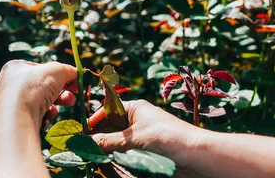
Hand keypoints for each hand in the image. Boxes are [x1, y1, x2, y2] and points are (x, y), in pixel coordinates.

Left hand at [0, 60, 76, 125]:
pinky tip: (44, 119)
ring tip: (54, 112)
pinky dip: (41, 118)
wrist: (16, 119)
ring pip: (37, 103)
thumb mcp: (56, 71)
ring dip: (51, 107)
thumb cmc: (34, 88)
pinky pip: (31, 117)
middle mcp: (8, 85)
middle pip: (41, 88)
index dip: (59, 76)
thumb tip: (76, 73)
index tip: (74, 83)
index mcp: (14, 68)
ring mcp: (8, 104)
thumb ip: (67, 70)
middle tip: (71, 99)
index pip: (41, 70)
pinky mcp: (11, 121)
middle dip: (60, 94)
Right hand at [91, 100, 211, 169]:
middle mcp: (137, 120)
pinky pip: (127, 154)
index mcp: (134, 107)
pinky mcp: (148, 152)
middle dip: (98, 139)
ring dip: (108, 152)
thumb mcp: (132, 139)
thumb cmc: (166, 138)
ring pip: (117, 143)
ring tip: (96, 160)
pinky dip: (119, 160)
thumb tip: (84, 143)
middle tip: (84, 151)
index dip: (92, 122)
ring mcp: (142, 136)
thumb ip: (107, 141)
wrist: (196, 156)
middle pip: (110, 128)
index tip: (78, 135)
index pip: (106, 111)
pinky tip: (111, 166)